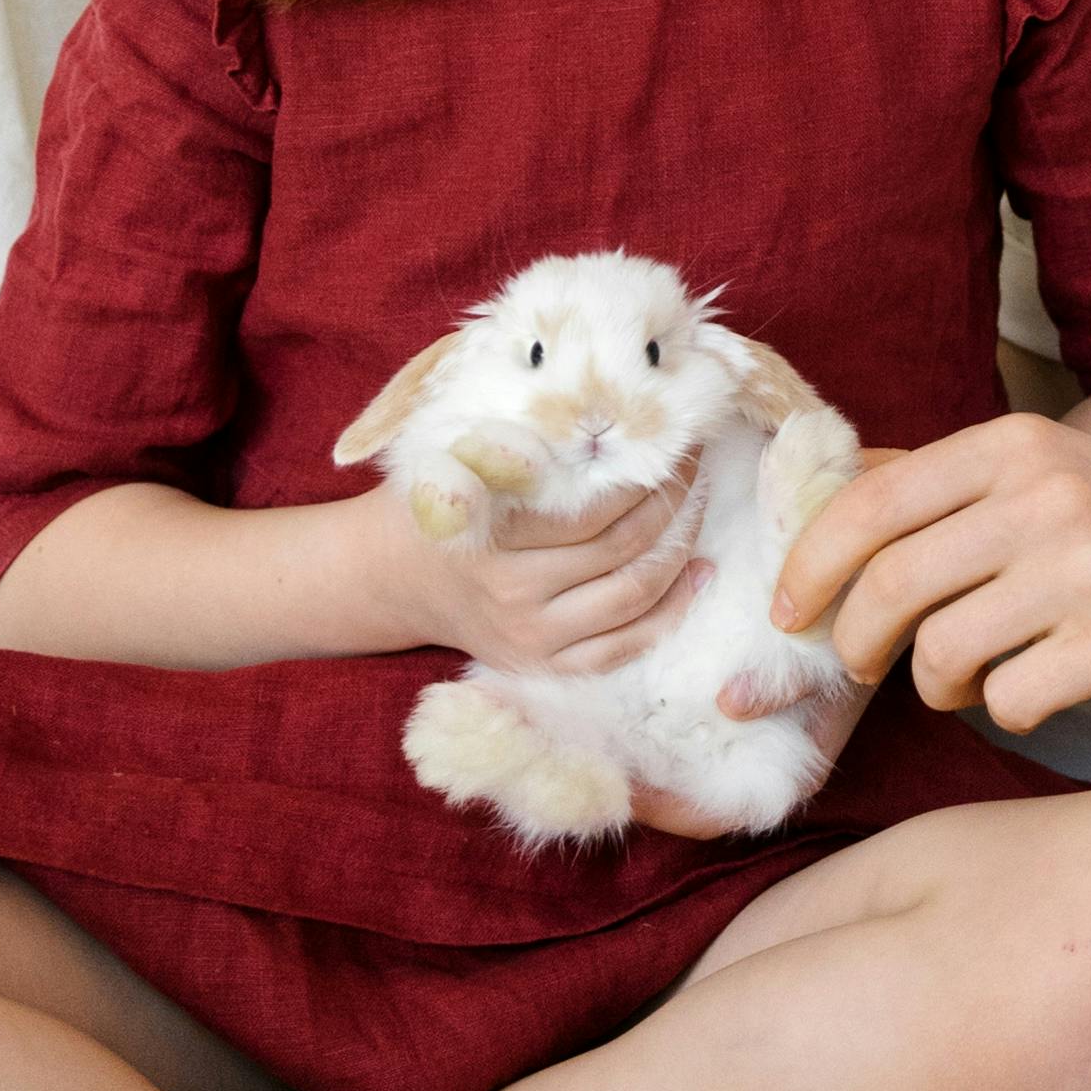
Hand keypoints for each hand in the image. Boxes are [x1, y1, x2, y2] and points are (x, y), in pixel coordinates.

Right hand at [399, 465, 703, 681]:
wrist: (390, 578)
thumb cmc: (435, 503)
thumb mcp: (461, 463)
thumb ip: (523, 449)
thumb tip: (608, 423)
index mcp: (492, 537)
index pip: (591, 509)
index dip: (642, 476)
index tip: (671, 441)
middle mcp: (513, 595)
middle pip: (619, 551)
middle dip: (671, 505)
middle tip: (695, 467)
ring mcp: (530, 639)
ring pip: (630, 599)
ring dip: (679, 552)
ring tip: (700, 510)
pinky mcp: (542, 666)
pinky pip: (621, 650)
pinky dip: (669, 615)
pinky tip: (698, 576)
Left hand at [775, 410, 1090, 731]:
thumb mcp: (1047, 468)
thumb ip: (946, 482)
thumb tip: (832, 494)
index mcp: (1013, 444)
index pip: (870, 499)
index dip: (812, 560)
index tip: (789, 608)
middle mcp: (1044, 495)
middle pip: (890, 583)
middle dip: (857, 639)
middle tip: (862, 662)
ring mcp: (1086, 568)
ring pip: (942, 652)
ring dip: (936, 683)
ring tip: (970, 675)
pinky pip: (1010, 700)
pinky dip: (1004, 709)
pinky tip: (1034, 688)